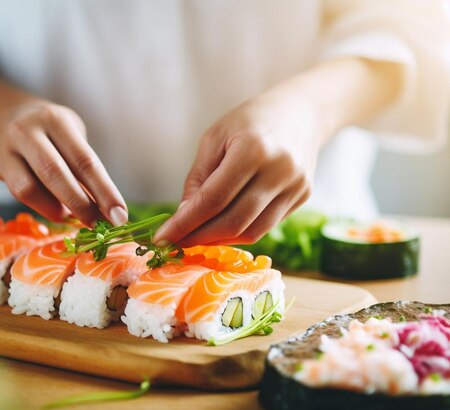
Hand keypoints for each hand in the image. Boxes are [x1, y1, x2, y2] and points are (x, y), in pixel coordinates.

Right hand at [0, 72, 127, 225]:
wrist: (0, 114)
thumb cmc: (48, 131)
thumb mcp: (69, 136)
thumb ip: (82, 167)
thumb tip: (104, 208)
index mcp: (58, 121)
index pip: (85, 161)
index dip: (105, 192)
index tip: (120, 216)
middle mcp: (31, 130)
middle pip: (58, 173)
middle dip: (82, 205)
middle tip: (101, 226)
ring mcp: (10, 146)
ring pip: (31, 187)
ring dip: (57, 209)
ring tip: (74, 217)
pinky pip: (19, 192)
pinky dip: (42, 207)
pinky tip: (56, 210)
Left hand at [154, 95, 319, 246]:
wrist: (302, 111)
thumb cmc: (250, 121)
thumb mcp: (214, 139)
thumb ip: (198, 179)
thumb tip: (184, 217)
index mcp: (253, 149)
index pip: (213, 199)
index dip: (185, 224)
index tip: (163, 238)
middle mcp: (279, 171)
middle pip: (233, 222)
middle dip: (200, 237)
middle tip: (177, 242)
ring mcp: (296, 186)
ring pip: (252, 232)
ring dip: (220, 239)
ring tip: (197, 236)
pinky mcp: (303, 197)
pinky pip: (265, 226)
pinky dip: (239, 232)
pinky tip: (222, 227)